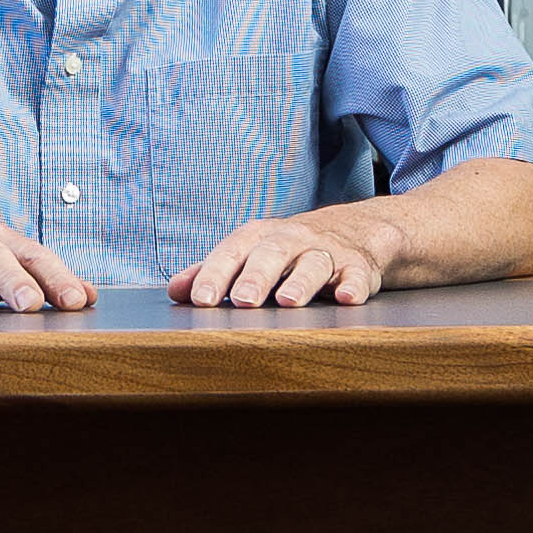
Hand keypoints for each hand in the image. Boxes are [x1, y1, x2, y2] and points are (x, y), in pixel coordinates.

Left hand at [175, 214, 384, 307]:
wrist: (353, 231)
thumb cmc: (287, 250)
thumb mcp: (249, 254)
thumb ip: (213, 272)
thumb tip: (174, 291)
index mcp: (258, 238)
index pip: (231, 253)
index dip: (213, 275)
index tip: (199, 300)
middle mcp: (291, 240)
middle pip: (271, 255)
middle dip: (256, 277)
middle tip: (242, 300)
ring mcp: (325, 252)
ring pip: (313, 264)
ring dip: (301, 282)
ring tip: (288, 301)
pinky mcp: (357, 267)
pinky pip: (357, 276)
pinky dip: (353, 286)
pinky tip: (346, 298)